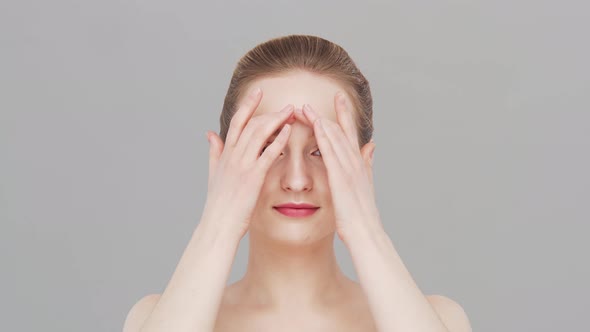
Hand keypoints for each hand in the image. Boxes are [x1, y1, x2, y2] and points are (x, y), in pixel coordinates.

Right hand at [201, 88, 294, 239]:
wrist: (218, 225)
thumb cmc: (218, 203)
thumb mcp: (213, 173)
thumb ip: (214, 152)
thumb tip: (209, 134)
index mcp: (225, 154)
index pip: (237, 122)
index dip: (248, 105)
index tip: (259, 92)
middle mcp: (233, 156)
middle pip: (251, 124)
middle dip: (270, 112)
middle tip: (287, 105)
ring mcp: (242, 165)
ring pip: (259, 134)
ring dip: (277, 120)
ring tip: (291, 113)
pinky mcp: (252, 177)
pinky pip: (267, 154)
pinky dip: (278, 141)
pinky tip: (288, 132)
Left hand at [300, 92, 381, 243]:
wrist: (366, 233)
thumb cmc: (361, 214)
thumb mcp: (365, 184)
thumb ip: (367, 163)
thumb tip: (371, 145)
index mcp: (358, 163)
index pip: (349, 133)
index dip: (344, 114)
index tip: (337, 98)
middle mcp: (355, 162)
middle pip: (339, 131)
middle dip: (325, 114)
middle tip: (309, 100)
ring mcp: (348, 168)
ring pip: (334, 137)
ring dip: (319, 120)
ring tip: (305, 107)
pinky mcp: (340, 177)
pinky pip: (330, 152)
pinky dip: (324, 136)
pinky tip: (315, 124)